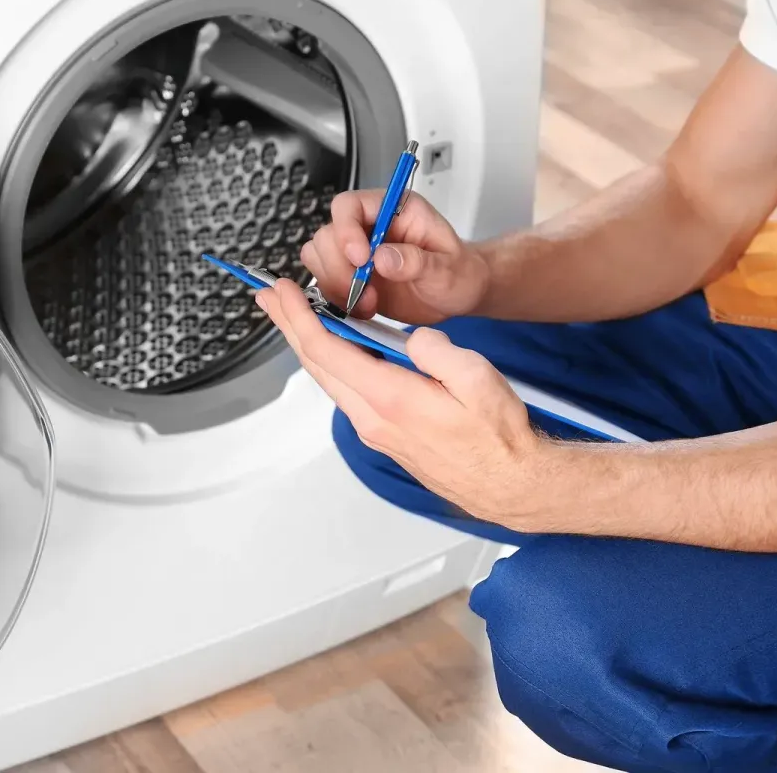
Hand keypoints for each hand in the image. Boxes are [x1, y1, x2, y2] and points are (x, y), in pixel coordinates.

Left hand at [257, 278, 546, 529]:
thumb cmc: (498, 438)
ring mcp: (376, 430)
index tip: (282, 292)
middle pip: (317, 366)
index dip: (299, 318)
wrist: (508, 484)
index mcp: (390, 398)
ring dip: (309, 345)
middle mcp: (373, 418)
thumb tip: (409, 338)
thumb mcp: (476, 378)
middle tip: (268, 298)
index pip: (328, 351)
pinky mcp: (385, 435)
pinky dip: (332, 364)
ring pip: (330, 381)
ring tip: (294, 318)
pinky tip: (335, 350)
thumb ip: (436, 349)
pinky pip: (348, 393)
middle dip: (289, 327)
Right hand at [302, 190, 490, 323]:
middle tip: (366, 291)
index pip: (350, 206)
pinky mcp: (350, 277)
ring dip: (337, 285)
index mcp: (393, 209)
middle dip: (339, 267)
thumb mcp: (447, 267)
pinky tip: (364, 310)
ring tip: (369, 303)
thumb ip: (417, 261)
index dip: (346, 230)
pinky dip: (338, 300)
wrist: (457, 295)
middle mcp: (369, 227)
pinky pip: (325, 283)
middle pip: (327, 235)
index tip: (361, 259)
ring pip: (319, 258)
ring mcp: (356, 253)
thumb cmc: (458, 272)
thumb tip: (383, 257)